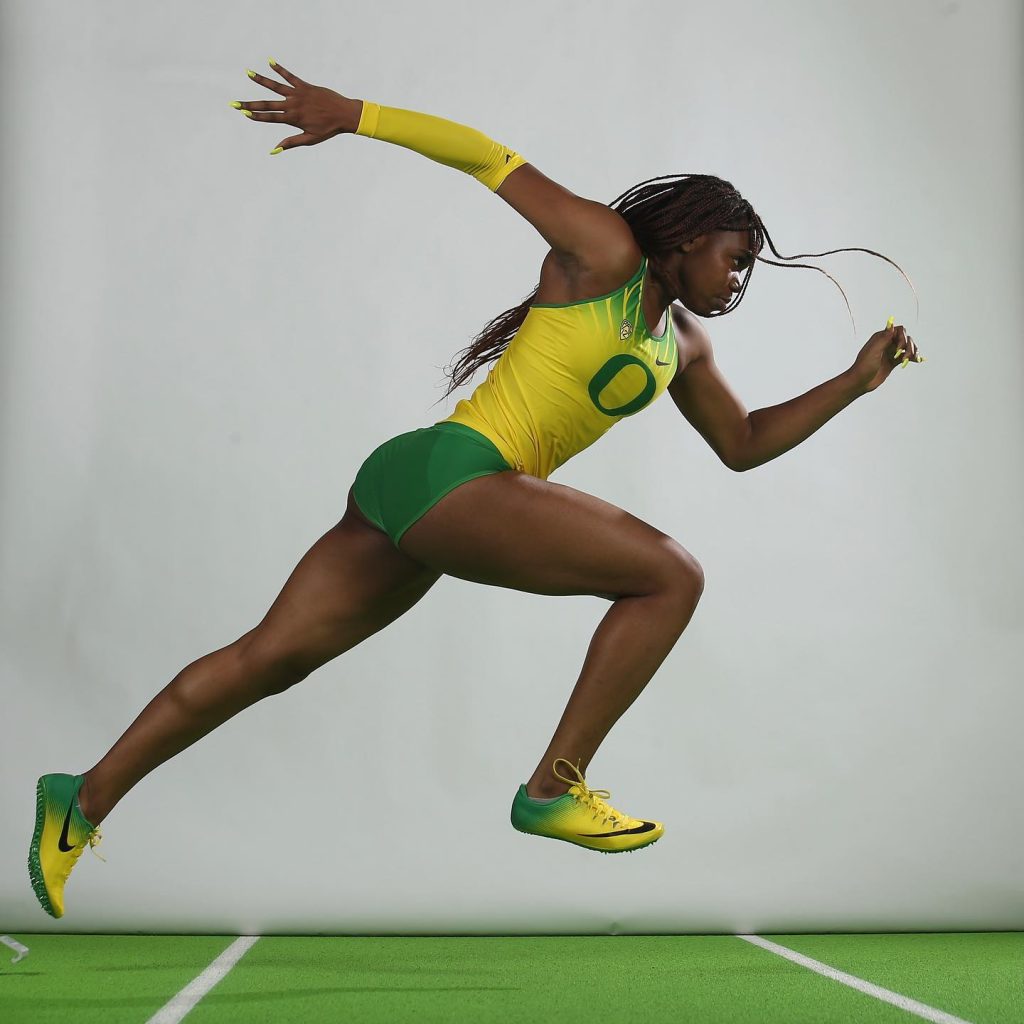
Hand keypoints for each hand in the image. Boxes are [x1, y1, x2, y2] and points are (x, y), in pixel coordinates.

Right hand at [234, 59, 358, 152]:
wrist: (344, 114)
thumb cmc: (328, 129)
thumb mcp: (310, 139)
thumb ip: (291, 142)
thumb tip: (274, 150)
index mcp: (293, 119)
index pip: (270, 118)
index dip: (255, 116)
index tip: (243, 113)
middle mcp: (293, 105)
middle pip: (267, 104)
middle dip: (250, 103)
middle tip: (234, 102)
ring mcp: (298, 94)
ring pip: (276, 86)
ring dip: (261, 80)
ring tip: (248, 73)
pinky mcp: (305, 86)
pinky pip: (290, 76)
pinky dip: (280, 69)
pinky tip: (270, 62)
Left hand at [849, 323, 921, 393]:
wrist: (860, 381)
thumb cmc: (864, 366)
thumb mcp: (874, 351)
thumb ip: (884, 338)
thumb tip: (891, 324)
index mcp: (881, 338)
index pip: (899, 330)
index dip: (903, 337)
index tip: (899, 348)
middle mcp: (886, 343)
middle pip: (906, 339)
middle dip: (909, 347)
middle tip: (905, 357)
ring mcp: (890, 353)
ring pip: (907, 347)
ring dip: (912, 352)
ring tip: (910, 360)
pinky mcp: (892, 362)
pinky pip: (906, 357)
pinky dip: (913, 358)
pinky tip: (918, 360)